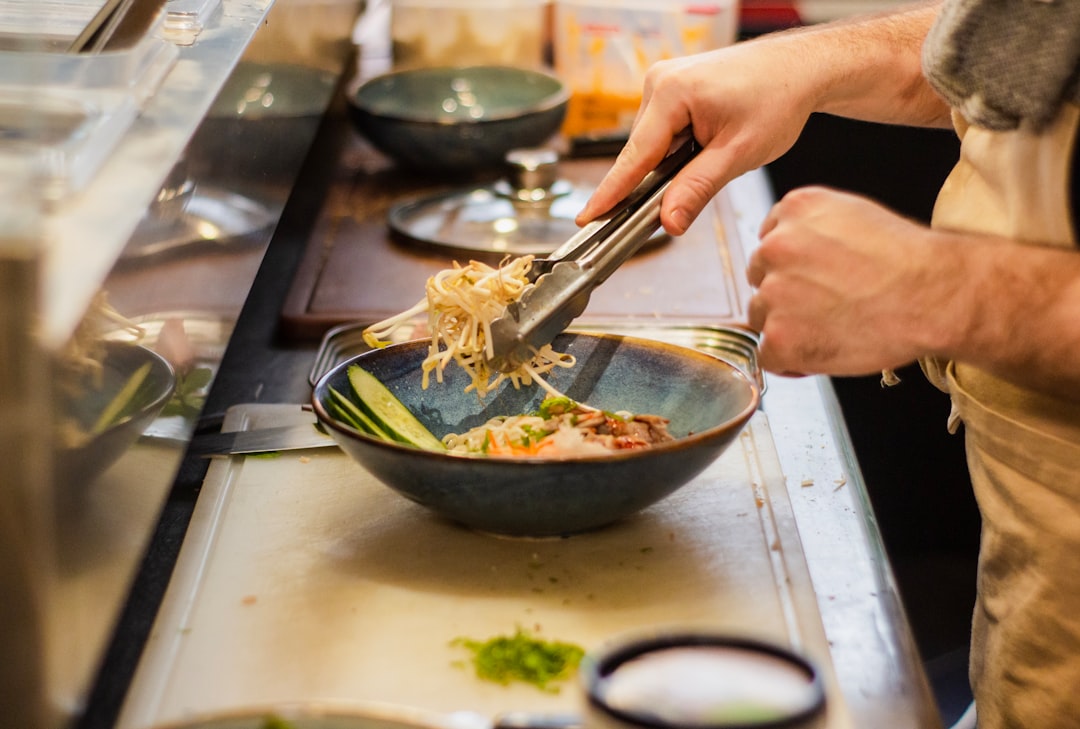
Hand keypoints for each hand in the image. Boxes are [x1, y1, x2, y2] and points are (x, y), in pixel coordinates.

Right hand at [576, 39, 818, 235]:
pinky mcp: (673, 89)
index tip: (587, 217)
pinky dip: (678, 151)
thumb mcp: (738, 153)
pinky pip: (663, 133)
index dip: (611, 192)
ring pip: (652, 145)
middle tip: (680, 202)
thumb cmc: (777, 98)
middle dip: (657, 181)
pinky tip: (704, 149)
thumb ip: (697, 189)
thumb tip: (668, 222)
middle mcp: (659, 82)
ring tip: (713, 157)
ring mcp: (664, 83)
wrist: (800, 68)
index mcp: (671, 92)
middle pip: (642, 153)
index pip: (633, 156)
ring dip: (672, 164)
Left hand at [746, 186, 953, 375]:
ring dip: (787, 327)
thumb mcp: (856, 215)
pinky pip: (767, 355)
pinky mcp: (779, 336)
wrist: (934, 296)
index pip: (770, 243)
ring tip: (832, 326)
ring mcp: (773, 293)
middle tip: (826, 306)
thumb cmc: (910, 261)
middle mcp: (775, 246)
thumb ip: (814, 230)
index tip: (813, 280)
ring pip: (762, 317)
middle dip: (786, 295)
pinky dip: (790, 360)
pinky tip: (821, 349)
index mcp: (794, 209)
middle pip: (760, 279)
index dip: (792, 268)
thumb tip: (796, 257)